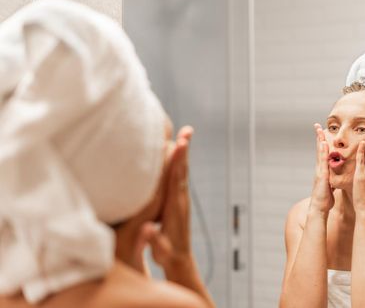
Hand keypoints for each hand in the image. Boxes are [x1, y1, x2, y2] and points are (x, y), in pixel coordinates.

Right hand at [133, 126, 194, 268]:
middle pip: (183, 170)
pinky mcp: (178, 199)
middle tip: (188, 131)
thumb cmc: (167, 254)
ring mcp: (181, 198)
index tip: (180, 145)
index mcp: (176, 208)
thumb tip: (148, 232)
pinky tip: (177, 151)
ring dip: (184, 152)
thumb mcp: (160, 251)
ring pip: (182, 171)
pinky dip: (179, 162)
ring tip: (186, 133)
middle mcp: (181, 200)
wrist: (179, 259)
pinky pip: (179, 176)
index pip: (176, 180)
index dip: (178, 162)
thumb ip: (155, 241)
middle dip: (184, 150)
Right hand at [309, 123, 334, 215]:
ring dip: (319, 141)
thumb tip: (336, 175)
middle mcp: (320, 168)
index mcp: (323, 170)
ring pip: (319, 153)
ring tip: (320, 130)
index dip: (322, 142)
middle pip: (319, 149)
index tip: (323, 132)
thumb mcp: (330, 186)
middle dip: (318, 137)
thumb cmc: (326, 199)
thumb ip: (332, 178)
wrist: (319, 208)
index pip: (323, 153)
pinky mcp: (321, 175)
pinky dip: (322, 152)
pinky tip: (323, 144)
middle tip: (317, 125)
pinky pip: (322, 161)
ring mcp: (319, 171)